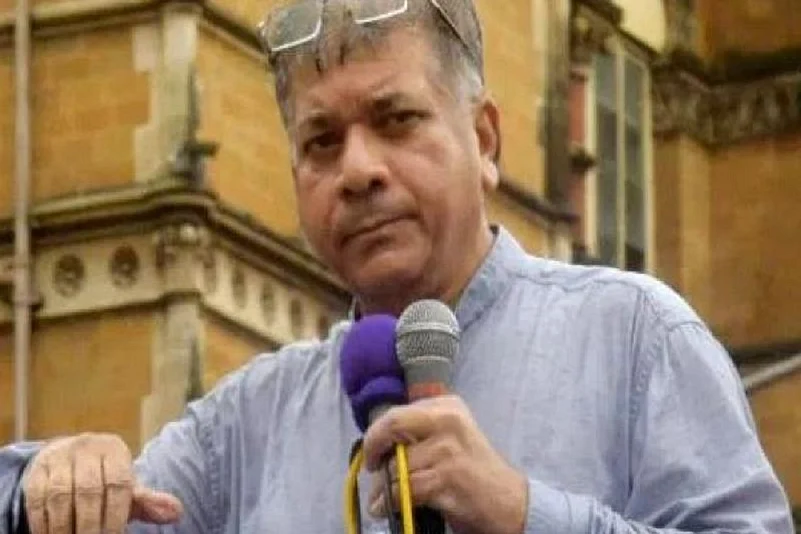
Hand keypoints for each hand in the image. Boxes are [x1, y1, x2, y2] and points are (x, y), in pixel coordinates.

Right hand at [22, 433, 182, 533]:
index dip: (116, 515)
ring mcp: (59, 457)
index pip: (119, 484)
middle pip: (89, 491)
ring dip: (64, 527)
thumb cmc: (105, 478)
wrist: (68, 459)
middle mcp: (87, 448)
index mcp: (115, 450)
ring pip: (60, 495)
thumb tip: (177, 512)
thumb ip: (149, 501)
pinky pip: (37, 498)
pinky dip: (43, 522)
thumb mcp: (128, 487)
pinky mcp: (36, 469)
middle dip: (91, 524)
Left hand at [362, 395, 527, 533]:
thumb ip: (418, 433)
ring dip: (384, 487)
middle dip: (373, 447)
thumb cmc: (473, 469)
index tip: (373, 452)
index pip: (398, 413)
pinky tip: (386, 508)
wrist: (508, 499)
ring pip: (397, 465)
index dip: (377, 433)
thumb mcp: (449, 437)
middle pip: (393, 425)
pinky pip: (406, 488)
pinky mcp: (448, 476)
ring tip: (382, 498)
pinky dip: (391, 502)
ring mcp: (448, 448)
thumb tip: (377, 446)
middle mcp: (448, 419)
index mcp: (447, 405)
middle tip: (370, 467)